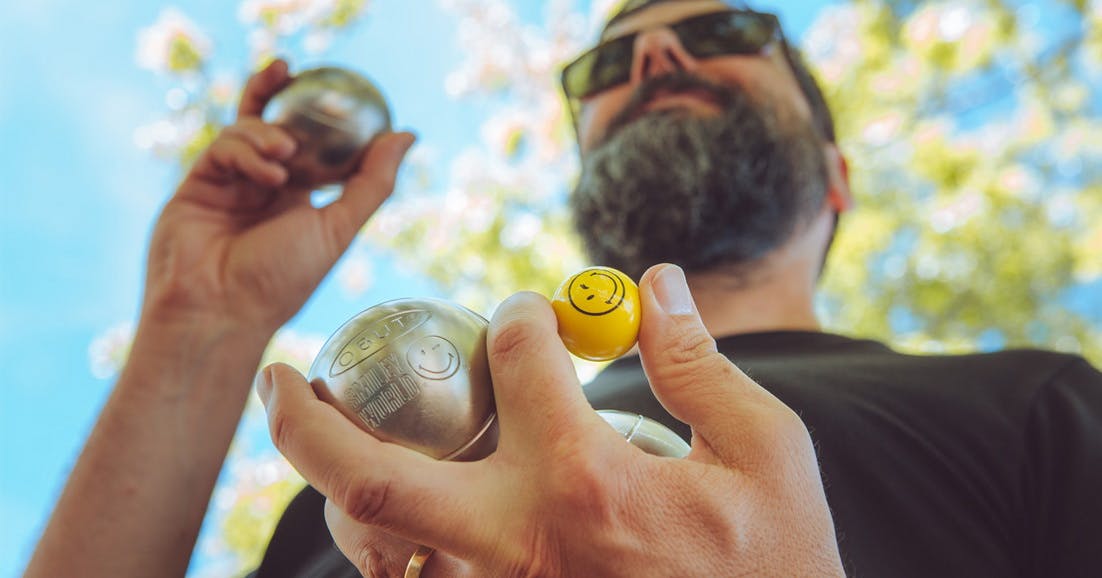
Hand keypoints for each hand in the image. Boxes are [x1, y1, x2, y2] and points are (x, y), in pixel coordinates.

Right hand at [142, 59, 415, 337]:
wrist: (218, 311)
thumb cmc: (281, 281)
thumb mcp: (338, 228)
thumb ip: (373, 181)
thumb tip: (407, 134)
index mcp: (301, 200)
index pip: (314, 145)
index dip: (322, 116)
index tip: (337, 91)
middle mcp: (265, 188)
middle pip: (272, 123)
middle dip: (277, 92)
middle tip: (286, 67)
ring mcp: (230, 184)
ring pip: (247, 130)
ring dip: (268, 134)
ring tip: (285, 156)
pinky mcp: (198, 183)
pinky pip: (223, 145)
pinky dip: (246, 149)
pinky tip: (266, 172)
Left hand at [256, 264, 843, 576]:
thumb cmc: (777, 566)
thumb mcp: (767, 453)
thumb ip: (696, 362)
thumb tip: (657, 283)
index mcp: (587, 477)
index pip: (516, 356)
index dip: (520, 312)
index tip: (530, 312)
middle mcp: (520, 539)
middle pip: (373, 478)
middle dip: (306, 422)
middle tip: (280, 375)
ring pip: (377, 545)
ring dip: (337, 488)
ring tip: (327, 434)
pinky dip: (390, 546)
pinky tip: (396, 508)